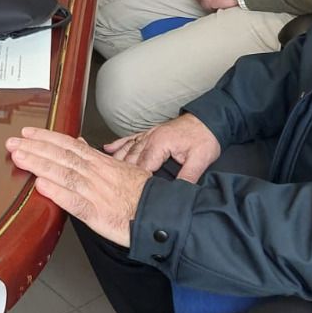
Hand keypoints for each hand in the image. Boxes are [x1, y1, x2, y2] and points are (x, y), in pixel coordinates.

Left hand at [4, 127, 147, 246]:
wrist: (161, 214)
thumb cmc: (142, 194)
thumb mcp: (120, 167)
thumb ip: (95, 156)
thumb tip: (77, 142)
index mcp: (100, 163)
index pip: (69, 145)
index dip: (46, 138)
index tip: (27, 132)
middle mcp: (96, 174)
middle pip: (61, 156)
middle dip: (35, 148)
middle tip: (12, 142)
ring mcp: (96, 193)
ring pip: (64, 174)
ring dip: (40, 164)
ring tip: (19, 157)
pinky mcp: (98, 214)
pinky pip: (75, 202)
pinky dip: (58, 193)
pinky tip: (41, 187)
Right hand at [103, 112, 220, 182]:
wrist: (210, 119)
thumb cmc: (205, 137)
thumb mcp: (200, 159)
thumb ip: (188, 177)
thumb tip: (177, 193)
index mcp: (159, 144)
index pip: (141, 167)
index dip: (133, 182)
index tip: (125, 194)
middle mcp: (150, 138)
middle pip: (129, 159)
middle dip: (119, 173)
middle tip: (107, 187)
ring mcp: (149, 135)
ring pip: (126, 149)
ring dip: (115, 160)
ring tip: (101, 172)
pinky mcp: (151, 133)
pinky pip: (130, 138)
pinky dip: (118, 144)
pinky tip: (107, 148)